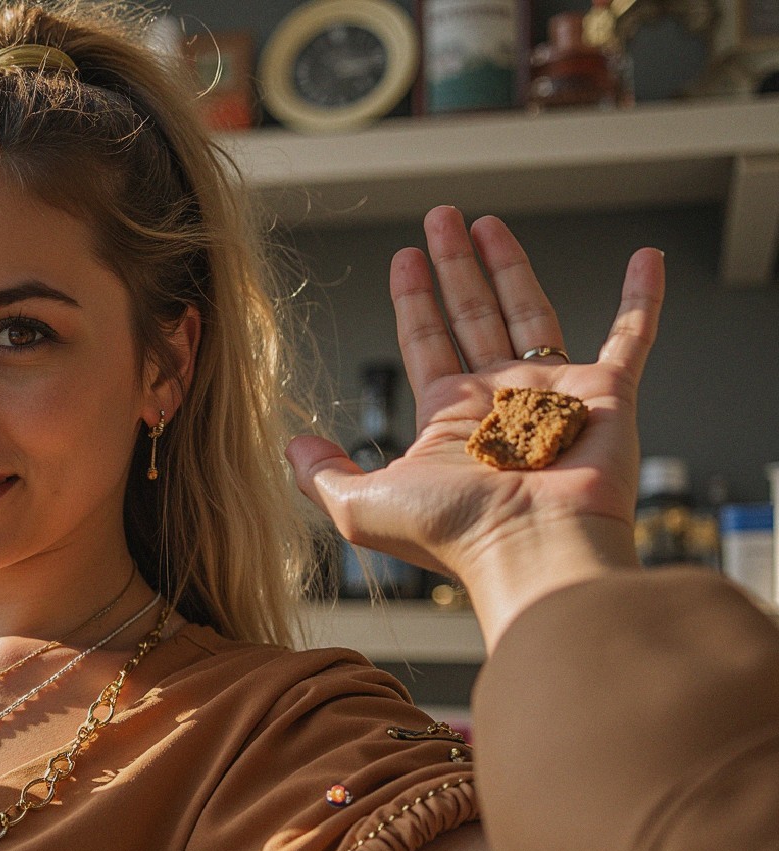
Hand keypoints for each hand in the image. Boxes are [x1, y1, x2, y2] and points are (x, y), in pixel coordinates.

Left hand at [287, 206, 665, 648]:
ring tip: (487, 222)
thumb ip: (323, 473)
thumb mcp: (361, 504)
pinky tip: (643, 259)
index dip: (414, 301)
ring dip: (510, 266)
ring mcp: (555, 395)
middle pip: (473, 316)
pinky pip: (631, 337)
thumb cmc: (453, 533)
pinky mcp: (608, 396)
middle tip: (441, 218)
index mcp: (449, 419)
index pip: (427, 343)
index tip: (403, 257)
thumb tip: (292, 445)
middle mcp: (500, 402)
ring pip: (531, 312)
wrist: (530, 549)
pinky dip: (641, 299)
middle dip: (455, 267)